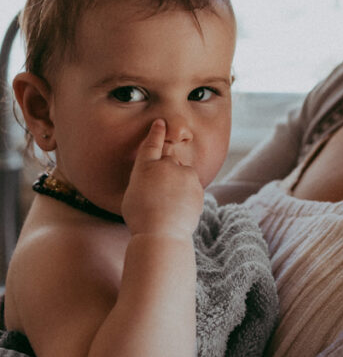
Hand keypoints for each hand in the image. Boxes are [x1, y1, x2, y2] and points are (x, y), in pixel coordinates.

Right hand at [121, 119, 203, 237]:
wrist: (162, 233)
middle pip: (169, 160)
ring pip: (183, 173)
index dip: (156, 132)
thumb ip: (144, 180)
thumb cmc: (141, 219)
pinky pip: (192, 186)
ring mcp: (183, 174)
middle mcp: (165, 165)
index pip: (151, 143)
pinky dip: (188, 193)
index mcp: (145, 167)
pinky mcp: (197, 184)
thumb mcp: (132, 195)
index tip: (161, 122)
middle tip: (162, 194)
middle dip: (168, 170)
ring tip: (171, 204)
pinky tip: (180, 208)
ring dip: (179, 182)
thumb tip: (154, 178)